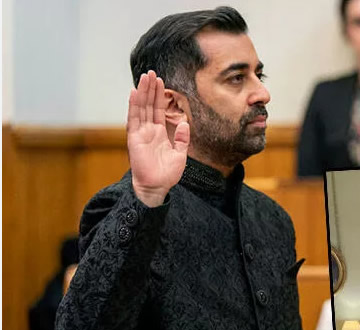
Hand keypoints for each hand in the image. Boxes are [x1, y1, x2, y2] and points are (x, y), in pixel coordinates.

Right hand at [127, 70, 189, 206]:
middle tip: (151, 72)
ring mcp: (140, 133)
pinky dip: (133, 105)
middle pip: (148, 105)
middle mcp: (148, 130)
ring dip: (142, 92)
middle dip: (150, 89)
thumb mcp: (180, 154)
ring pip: (141, 108)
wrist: (157, 187)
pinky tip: (134, 93)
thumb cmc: (167, 174)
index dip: (159, 96)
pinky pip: (134, 119)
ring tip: (144, 77)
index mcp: (159, 133)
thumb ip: (183, 139)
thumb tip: (186, 124)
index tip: (160, 81)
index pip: (158, 110)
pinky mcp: (134, 138)